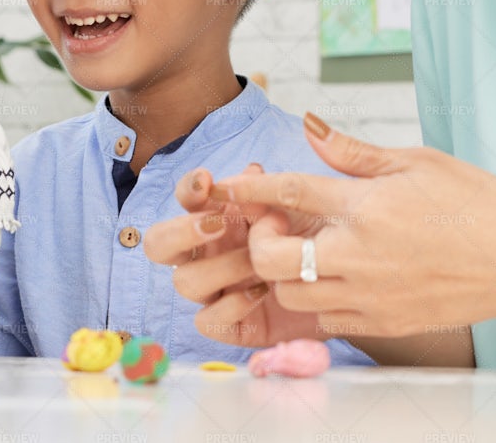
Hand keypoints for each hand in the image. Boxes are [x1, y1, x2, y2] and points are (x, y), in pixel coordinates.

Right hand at [142, 165, 319, 347]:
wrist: (337, 283)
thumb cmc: (310, 239)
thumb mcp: (295, 209)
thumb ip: (270, 191)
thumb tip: (250, 171)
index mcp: (216, 218)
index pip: (185, 200)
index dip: (188, 189)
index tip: (207, 182)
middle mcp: (205, 254)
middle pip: (158, 244)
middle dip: (180, 232)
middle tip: (217, 226)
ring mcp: (213, 289)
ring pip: (185, 282)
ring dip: (223, 267)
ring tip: (259, 262)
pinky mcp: (227, 324)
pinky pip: (207, 320)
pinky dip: (231, 306)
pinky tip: (263, 292)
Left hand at [216, 114, 495, 339]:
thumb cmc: (476, 203)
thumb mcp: (416, 161)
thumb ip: (354, 151)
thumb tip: (308, 125)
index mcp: (365, 207)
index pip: (288, 192)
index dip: (250, 187)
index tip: (227, 185)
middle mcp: (359, 255)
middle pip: (271, 258)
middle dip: (261, 240)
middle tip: (280, 225)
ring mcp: (369, 295)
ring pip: (291, 294)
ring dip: (286, 273)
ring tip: (309, 251)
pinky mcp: (383, 323)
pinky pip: (326, 319)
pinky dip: (318, 300)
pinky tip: (338, 278)